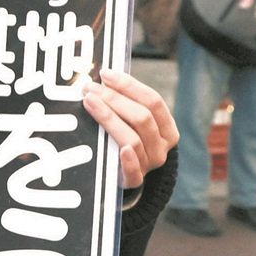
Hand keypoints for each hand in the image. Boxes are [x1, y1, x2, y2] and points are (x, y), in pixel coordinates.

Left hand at [82, 68, 178, 188]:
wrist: (126, 176)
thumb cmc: (128, 138)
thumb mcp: (133, 120)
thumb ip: (124, 101)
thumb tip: (102, 76)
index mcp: (167, 128)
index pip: (153, 101)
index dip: (129, 85)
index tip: (105, 74)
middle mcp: (162, 146)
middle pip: (142, 117)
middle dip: (113, 99)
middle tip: (89, 87)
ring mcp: (150, 165)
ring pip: (132, 139)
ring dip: (109, 118)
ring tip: (89, 102)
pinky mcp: (134, 181)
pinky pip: (134, 173)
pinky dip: (129, 160)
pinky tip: (121, 149)